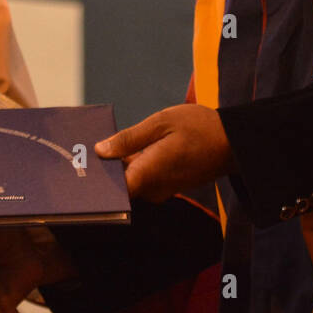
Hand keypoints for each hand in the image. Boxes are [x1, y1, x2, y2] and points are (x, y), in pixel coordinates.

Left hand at [95, 104, 235, 201]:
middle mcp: (153, 188)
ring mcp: (162, 189)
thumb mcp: (162, 122)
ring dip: (117, 166)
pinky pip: (142, 178)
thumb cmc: (200, 128)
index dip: (93, 180)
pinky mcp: (168, 185)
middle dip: (102, 170)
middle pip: (118, 186)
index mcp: (148, 173)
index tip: (77, 166)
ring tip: (98, 146)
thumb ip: (130, 139)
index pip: (111, 189)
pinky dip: (132, 166)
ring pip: (130, 181)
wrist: (235, 143)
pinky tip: (123, 149)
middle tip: (81, 151)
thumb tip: (100, 151)